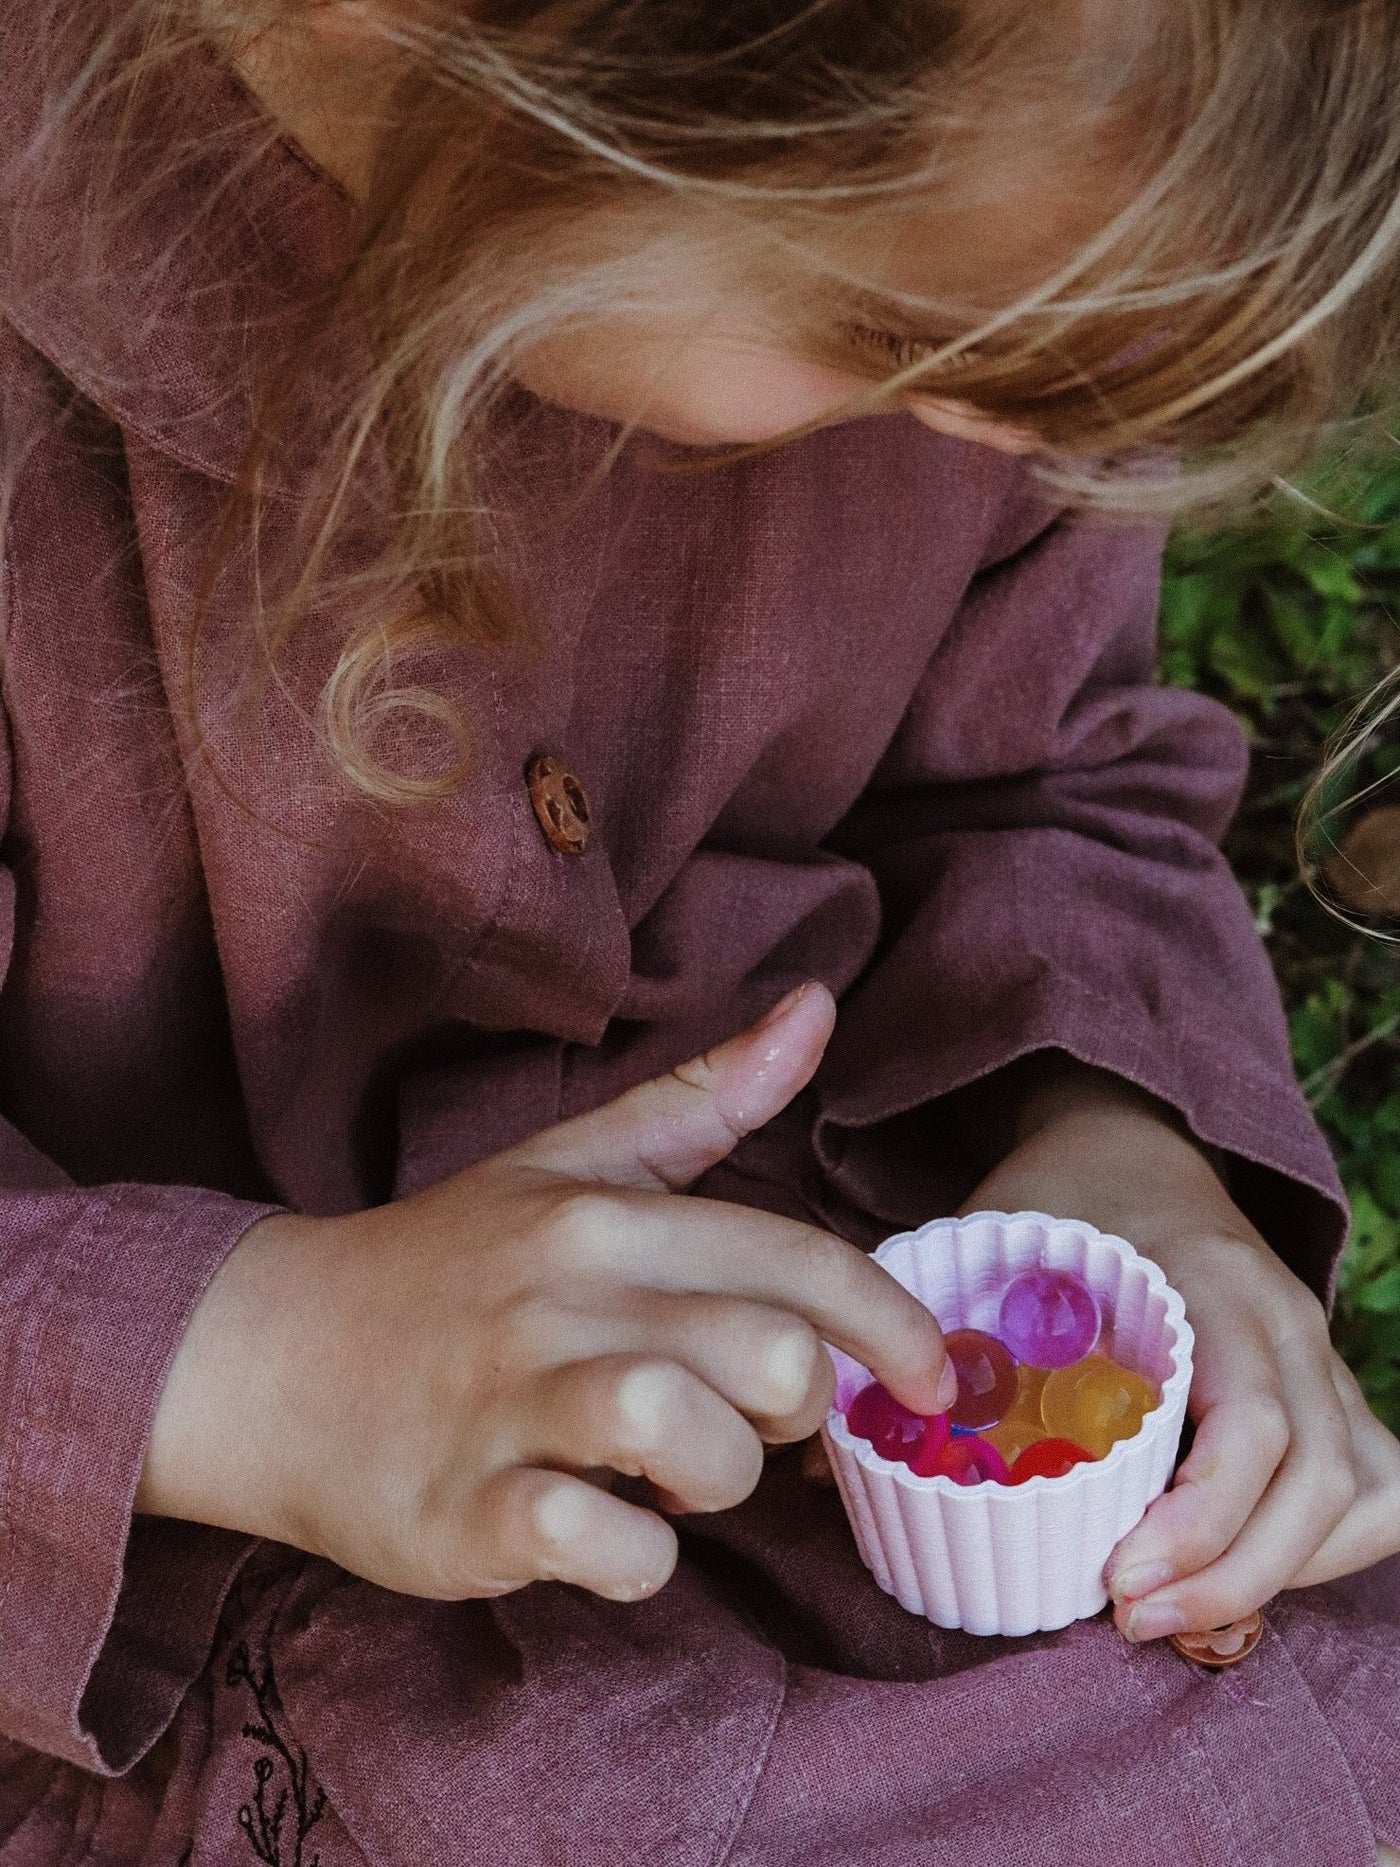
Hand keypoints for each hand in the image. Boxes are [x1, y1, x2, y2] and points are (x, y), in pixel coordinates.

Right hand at [137, 984, 951, 1603]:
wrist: (269, 1354)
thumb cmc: (448, 1261)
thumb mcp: (568, 1161)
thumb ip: (702, 1098)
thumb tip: (817, 1006)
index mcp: (602, 1216)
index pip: (796, 1261)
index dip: (893, 1325)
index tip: (932, 1377)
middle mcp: (562, 1299)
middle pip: (769, 1356)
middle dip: (796, 1409)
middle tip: (748, 1417)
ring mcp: (509, 1406)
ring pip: (691, 1444)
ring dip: (718, 1485)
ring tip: (672, 1476)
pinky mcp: (465, 1510)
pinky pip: (604, 1552)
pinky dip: (635, 1562)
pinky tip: (604, 1532)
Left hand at [960, 1059, 1399, 1640]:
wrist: (1128, 1137)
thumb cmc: (1054, 1199)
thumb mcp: (984, 1240)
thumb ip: (919, 1334)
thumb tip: (815, 1458)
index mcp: (1209, 1278)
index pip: (1256, 1425)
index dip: (1202, 1524)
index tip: (1117, 1583)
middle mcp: (1284, 1319)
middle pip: (1321, 1482)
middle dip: (1233, 1576)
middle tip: (1127, 1621)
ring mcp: (1316, 1353)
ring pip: (1358, 1493)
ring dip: (1277, 1574)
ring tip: (1174, 1619)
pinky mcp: (1323, 1386)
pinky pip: (1373, 1485)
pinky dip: (1325, 1549)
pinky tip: (1247, 1581)